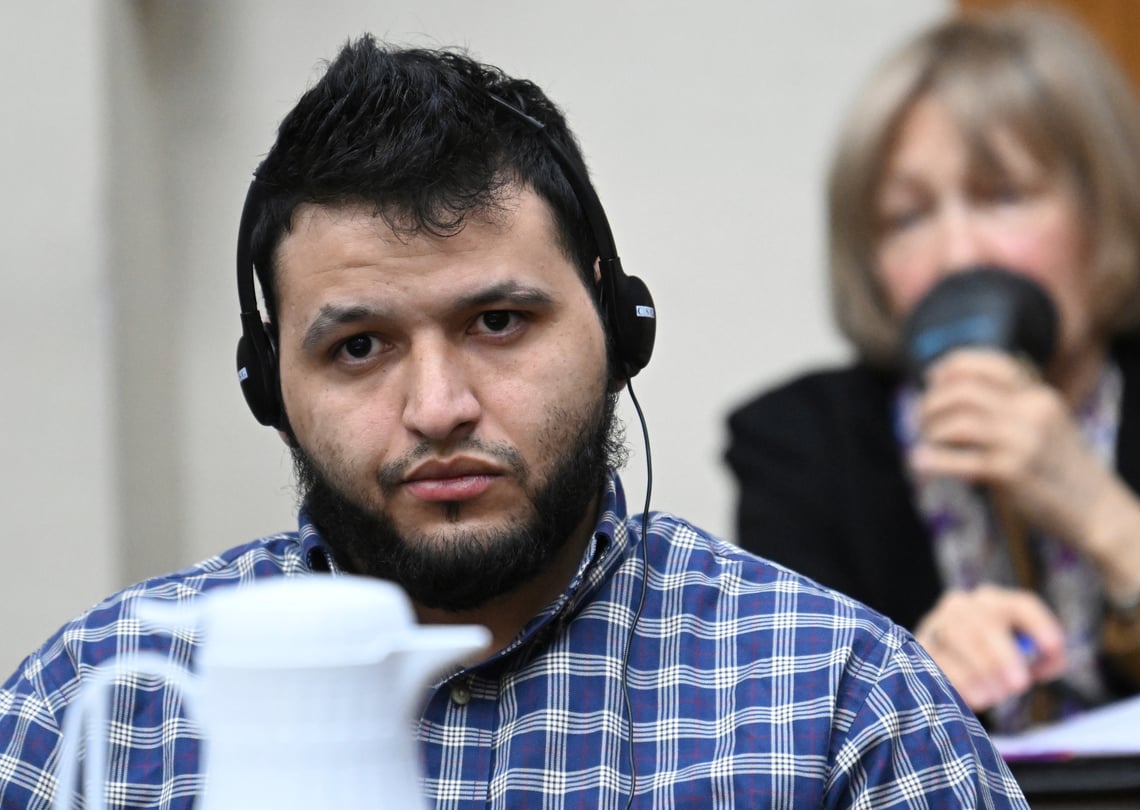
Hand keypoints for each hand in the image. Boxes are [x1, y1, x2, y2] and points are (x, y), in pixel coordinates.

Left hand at [909, 349, 1115, 548]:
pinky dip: (932, 461)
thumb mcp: (1043, 423)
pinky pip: (959, 460)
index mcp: (1038, 396)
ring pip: (957, 423)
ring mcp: (1023, 442)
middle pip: (963, 391)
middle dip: (931, 402)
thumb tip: (949, 394)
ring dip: (931, 430)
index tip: (931, 379)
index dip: (952, 365)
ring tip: (927, 442)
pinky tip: (918, 462)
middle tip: (922, 419)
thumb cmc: (1057, 466)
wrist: (1095, 508)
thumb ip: (1008, 407)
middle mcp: (1032, 413)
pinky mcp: (1012, 473)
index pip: (990, 364)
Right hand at [914, 585, 1065, 710]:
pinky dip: (961, 680)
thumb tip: (1048, 661)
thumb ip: (1041, 659)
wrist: (939, 668)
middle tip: (1019, 684)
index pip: (1022, 605)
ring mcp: (938, 622)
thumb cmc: (992, 665)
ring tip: (997, 695)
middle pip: (986, 622)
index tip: (1053, 649)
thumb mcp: (1020, 658)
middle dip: (1004, 654)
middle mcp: (964, 605)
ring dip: (982, 669)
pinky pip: (939, 659)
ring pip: (959, 636)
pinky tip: (976, 697)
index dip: (1041, 625)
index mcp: (995, 603)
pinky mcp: (919, 645)